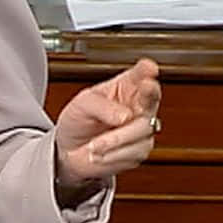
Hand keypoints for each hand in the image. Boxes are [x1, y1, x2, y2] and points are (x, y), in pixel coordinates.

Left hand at [53, 58, 160, 185]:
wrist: (70, 150)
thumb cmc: (78, 120)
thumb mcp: (83, 105)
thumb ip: (102, 106)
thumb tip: (125, 115)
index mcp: (124, 87)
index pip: (139, 74)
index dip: (146, 70)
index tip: (149, 67)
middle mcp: (137, 105)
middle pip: (152, 98)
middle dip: (147, 98)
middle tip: (136, 101)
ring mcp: (141, 128)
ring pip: (142, 129)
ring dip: (115, 139)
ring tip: (94, 145)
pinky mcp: (139, 150)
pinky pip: (136, 152)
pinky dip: (115, 154)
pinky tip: (100, 154)